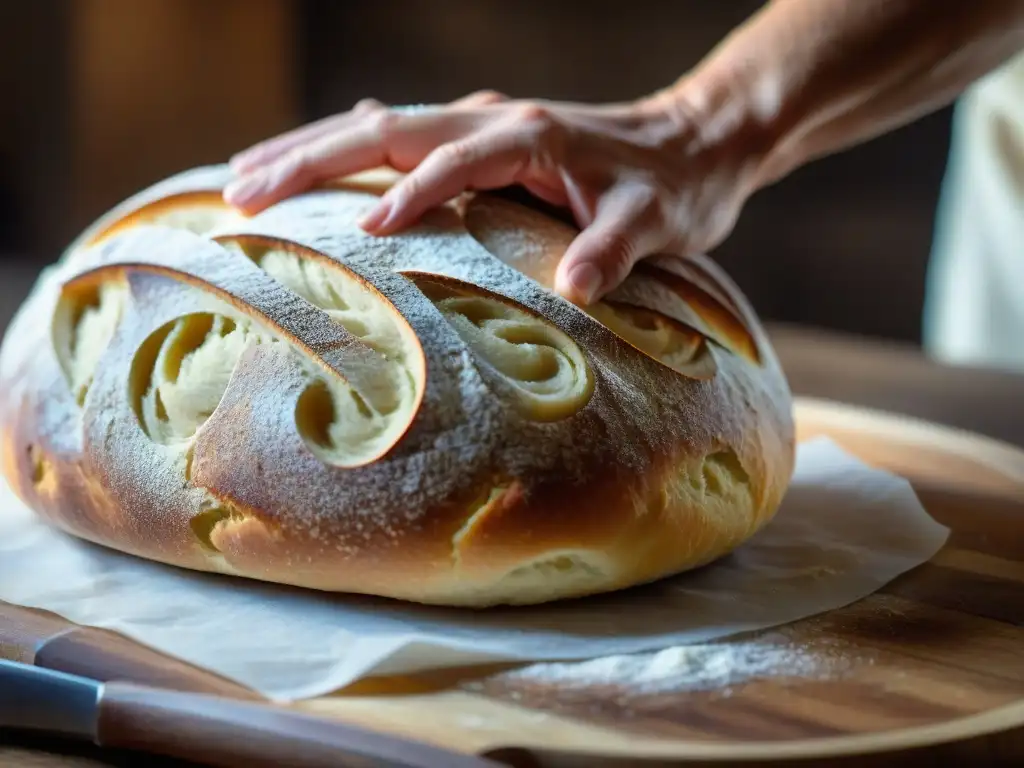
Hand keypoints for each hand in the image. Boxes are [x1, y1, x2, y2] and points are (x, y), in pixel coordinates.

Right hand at [224, 89, 766, 304]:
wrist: (695, 142)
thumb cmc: (675, 187)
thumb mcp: (656, 222)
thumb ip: (615, 250)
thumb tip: (577, 290)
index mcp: (527, 135)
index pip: (448, 162)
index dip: (405, 197)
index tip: (358, 238)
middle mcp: (492, 118)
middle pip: (381, 129)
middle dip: (309, 160)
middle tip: (240, 193)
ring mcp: (480, 123)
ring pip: (375, 126)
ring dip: (308, 150)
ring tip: (241, 174)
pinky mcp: (479, 137)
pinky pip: (395, 139)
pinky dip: (345, 152)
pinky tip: (311, 164)